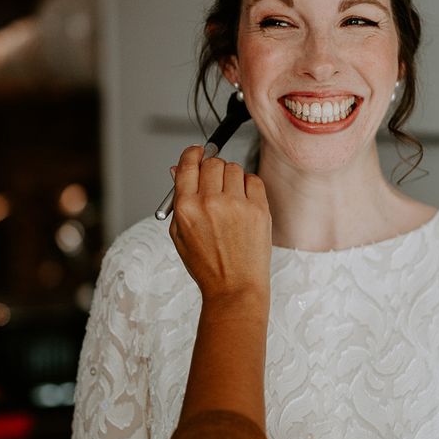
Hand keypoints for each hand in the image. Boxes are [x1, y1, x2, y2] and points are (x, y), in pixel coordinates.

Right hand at [169, 146, 271, 307]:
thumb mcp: (180, 234)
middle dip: (212, 169)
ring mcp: (236, 204)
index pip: (188, 164)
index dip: (192, 153)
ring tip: (230, 199)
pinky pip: (253, 179)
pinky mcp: (258, 208)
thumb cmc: (208, 265)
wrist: (235, 288)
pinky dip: (249, 186)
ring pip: (234, 168)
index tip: (197, 151)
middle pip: (212, 163)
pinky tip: (244, 204)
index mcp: (186, 208)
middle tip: (215, 183)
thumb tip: (179, 170)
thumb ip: (179, 200)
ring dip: (231, 178)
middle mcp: (210, 202)